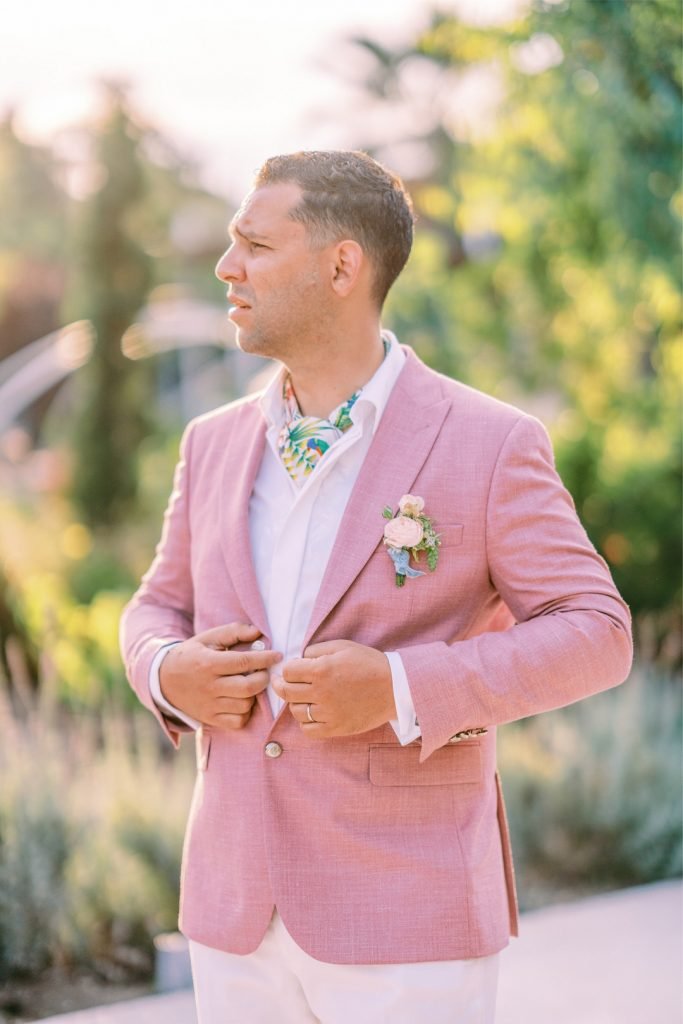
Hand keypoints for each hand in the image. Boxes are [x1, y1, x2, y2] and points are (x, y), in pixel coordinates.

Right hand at [159, 623, 281, 730]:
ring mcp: (209, 705)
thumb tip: (258, 633)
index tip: (277, 655)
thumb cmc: (192, 655)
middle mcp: (209, 686)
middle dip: (263, 678)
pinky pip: (237, 721)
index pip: (243, 662)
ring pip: (244, 705)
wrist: (163, 681)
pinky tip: (242, 700)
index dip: (265, 659)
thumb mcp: (208, 638)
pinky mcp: (210, 719)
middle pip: (248, 687)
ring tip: (250, 685)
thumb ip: (233, 632)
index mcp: (208, 663)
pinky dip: (245, 712)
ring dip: (254, 695)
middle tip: (264, 672)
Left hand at [273, 639, 395, 737]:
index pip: (288, 672)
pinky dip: (306, 723)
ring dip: (295, 703)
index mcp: (321, 670)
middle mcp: (322, 692)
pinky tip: (312, 714)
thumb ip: (317, 650)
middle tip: (283, 684)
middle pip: (287, 692)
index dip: (287, 669)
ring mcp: (329, 713)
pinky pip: (309, 730)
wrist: (395, 686)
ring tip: (303, 698)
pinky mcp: (337, 728)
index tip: (291, 670)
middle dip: (282, 686)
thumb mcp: (343, 646)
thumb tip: (299, 658)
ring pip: (296, 712)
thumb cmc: (369, 663)